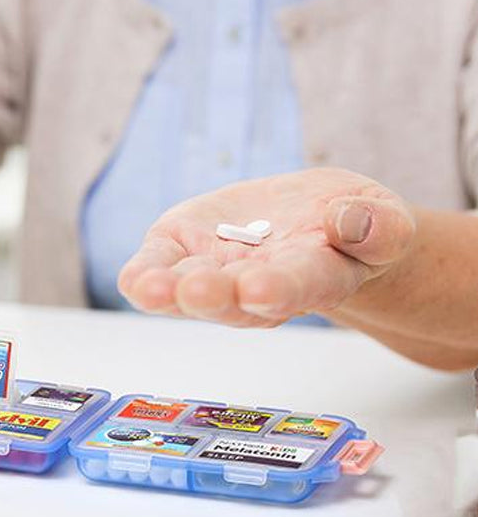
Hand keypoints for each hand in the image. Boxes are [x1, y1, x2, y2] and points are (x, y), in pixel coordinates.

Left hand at [118, 168, 415, 325]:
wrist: (314, 219)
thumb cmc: (353, 224)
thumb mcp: (383, 218)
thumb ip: (377, 226)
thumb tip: (347, 223)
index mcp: (318, 277)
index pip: (300, 285)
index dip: (280, 288)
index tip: (259, 289)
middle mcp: (262, 287)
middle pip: (236, 298)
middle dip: (215, 294)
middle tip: (196, 291)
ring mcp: (221, 271)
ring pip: (193, 288)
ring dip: (169, 291)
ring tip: (149, 288)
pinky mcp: (187, 248)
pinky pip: (163, 266)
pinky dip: (146, 273)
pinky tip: (132, 280)